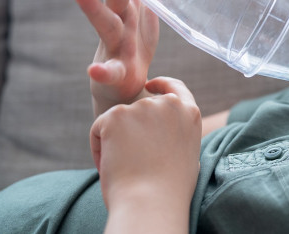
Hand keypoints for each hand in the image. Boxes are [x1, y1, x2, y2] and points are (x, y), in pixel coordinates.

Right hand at [69, 0, 159, 115]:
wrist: (125, 92)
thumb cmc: (132, 45)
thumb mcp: (143, 6)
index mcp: (122, 5)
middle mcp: (116, 22)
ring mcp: (114, 47)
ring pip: (105, 26)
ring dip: (92, 9)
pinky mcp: (118, 74)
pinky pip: (111, 73)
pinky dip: (102, 72)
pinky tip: (95, 70)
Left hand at [90, 77, 200, 232]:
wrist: (150, 202)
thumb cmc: (169, 190)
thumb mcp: (188, 156)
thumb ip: (179, 136)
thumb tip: (170, 137)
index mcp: (189, 113)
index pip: (174, 88)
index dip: (161, 86)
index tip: (150, 87)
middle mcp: (167, 104)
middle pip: (140, 107)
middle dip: (131, 127)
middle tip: (132, 158)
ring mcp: (141, 107)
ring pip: (117, 120)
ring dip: (115, 140)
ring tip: (124, 167)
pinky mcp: (116, 115)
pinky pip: (99, 128)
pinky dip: (99, 147)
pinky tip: (110, 165)